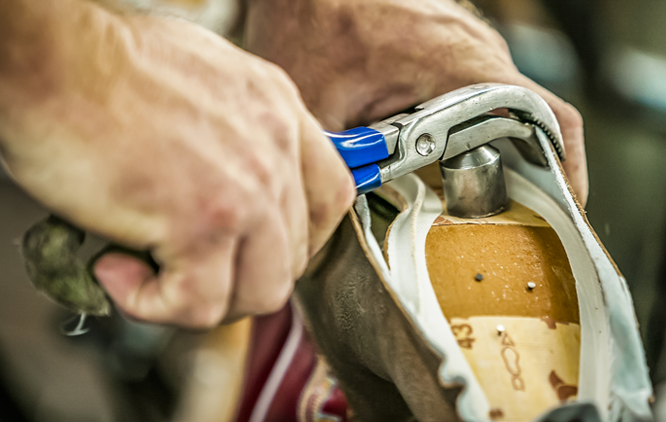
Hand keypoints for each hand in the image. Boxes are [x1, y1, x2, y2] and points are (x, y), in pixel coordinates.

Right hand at [0, 1, 353, 326]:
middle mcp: (274, 150)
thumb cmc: (104, 65)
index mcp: (279, 112)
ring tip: (152, 271)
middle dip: (241, 277)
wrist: (52, 57)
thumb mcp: (205, 80)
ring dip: (206, 299)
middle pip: (295, 256)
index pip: (330, 198)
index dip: (298, 239)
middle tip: (189, 269)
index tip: (256, 250)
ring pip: (262, 292)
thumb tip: (229, 187)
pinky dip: (153, 305)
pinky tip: (118, 268)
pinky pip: (200, 305)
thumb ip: (237, 134)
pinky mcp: (202, 224)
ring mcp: (247, 189)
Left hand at [244, 0, 587, 202]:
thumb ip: (341, 163)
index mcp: (460, 62)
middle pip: (534, 120)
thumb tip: (350, 214)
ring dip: (500, 152)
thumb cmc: (309, 24)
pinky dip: (476, 128)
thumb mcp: (320, 109)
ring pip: (507, 107)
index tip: (564, 215)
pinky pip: (482, 91)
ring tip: (476, 196)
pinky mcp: (451, 44)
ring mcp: (467, 43)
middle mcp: (476, 48)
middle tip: (510, 222)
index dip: (567, 171)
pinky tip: (444, 158)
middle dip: (530, 176)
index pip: (548, 117)